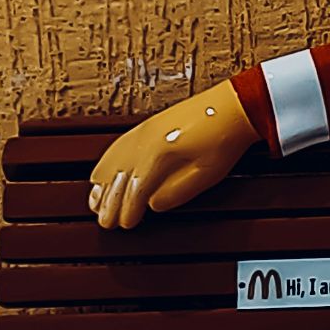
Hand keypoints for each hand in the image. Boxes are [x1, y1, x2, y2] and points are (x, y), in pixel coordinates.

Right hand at [89, 79, 259, 228]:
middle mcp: (145, 140)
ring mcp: (143, 131)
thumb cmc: (223, 138)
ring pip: (112, 162)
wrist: (232, 106)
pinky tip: (100, 175)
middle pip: (118, 178)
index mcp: (159, 153)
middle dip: (110, 203)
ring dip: (103, 186)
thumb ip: (178, 192)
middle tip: (107, 223)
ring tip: (96, 205)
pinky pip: (116, 148)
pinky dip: (105, 164)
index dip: (128, 209)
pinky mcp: (146, 126)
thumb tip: (153, 205)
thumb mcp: (208, 173)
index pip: (136, 189)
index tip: (125, 224)